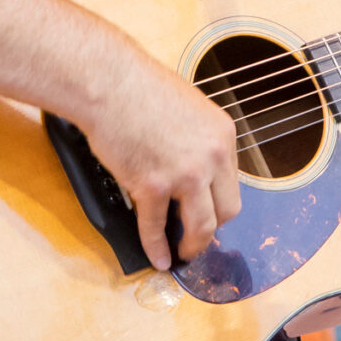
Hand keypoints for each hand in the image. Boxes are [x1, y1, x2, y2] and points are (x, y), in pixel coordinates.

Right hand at [79, 57, 242, 268]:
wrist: (108, 82)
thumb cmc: (139, 88)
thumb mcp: (189, 109)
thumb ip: (197, 140)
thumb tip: (193, 169)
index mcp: (223, 136)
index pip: (232, 181)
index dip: (219, 202)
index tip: (211, 213)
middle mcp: (211, 157)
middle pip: (227, 209)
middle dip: (213, 228)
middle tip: (199, 237)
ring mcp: (185, 174)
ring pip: (202, 226)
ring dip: (194, 246)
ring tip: (184, 254)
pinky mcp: (153, 186)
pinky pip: (156, 227)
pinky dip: (156, 247)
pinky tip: (157, 258)